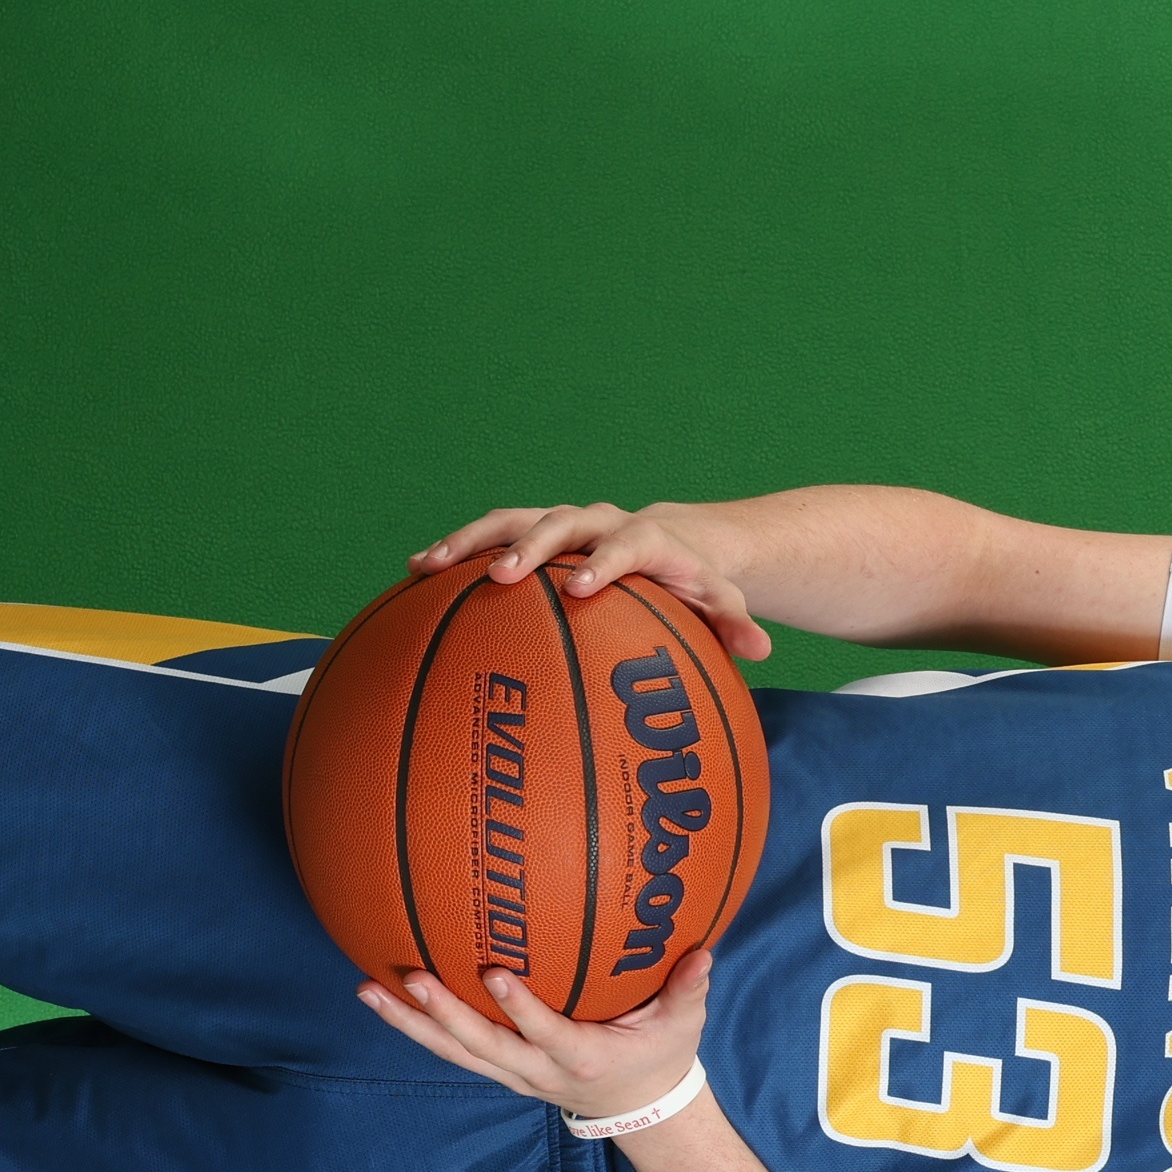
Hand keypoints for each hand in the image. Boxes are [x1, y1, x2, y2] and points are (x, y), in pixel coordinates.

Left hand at [355, 950, 715, 1120]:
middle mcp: (537, 1071)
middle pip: (482, 1046)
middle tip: (409, 980)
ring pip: (453, 1052)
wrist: (638, 1108)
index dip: (520, 1009)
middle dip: (444, 1015)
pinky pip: (450, 1048)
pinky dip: (415, 1026)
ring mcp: (512, 1074)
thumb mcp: (683, 1026)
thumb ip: (688, 989)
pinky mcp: (498, 1069)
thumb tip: (704, 953)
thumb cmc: (660, 1055)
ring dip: (409, 1023)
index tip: (494, 974)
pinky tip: (381, 994)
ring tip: (368, 990)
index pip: (546, 1033)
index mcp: (581, 1058)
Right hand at [408, 502, 772, 660]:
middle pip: (558, 523)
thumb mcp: (718, 601)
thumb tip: (758, 650)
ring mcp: (559, 524)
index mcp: (641, 538)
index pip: (625, 544)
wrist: (666, 539)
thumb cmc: (690, 582)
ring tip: (426, 565)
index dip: (604, 563)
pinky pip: (488, 536)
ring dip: (469, 542)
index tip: (583, 590)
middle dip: (529, 548)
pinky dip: (454, 551)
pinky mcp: (531, 531)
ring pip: (509, 520)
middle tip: (501, 577)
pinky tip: (413, 575)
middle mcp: (596, 522)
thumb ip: (733, 623)